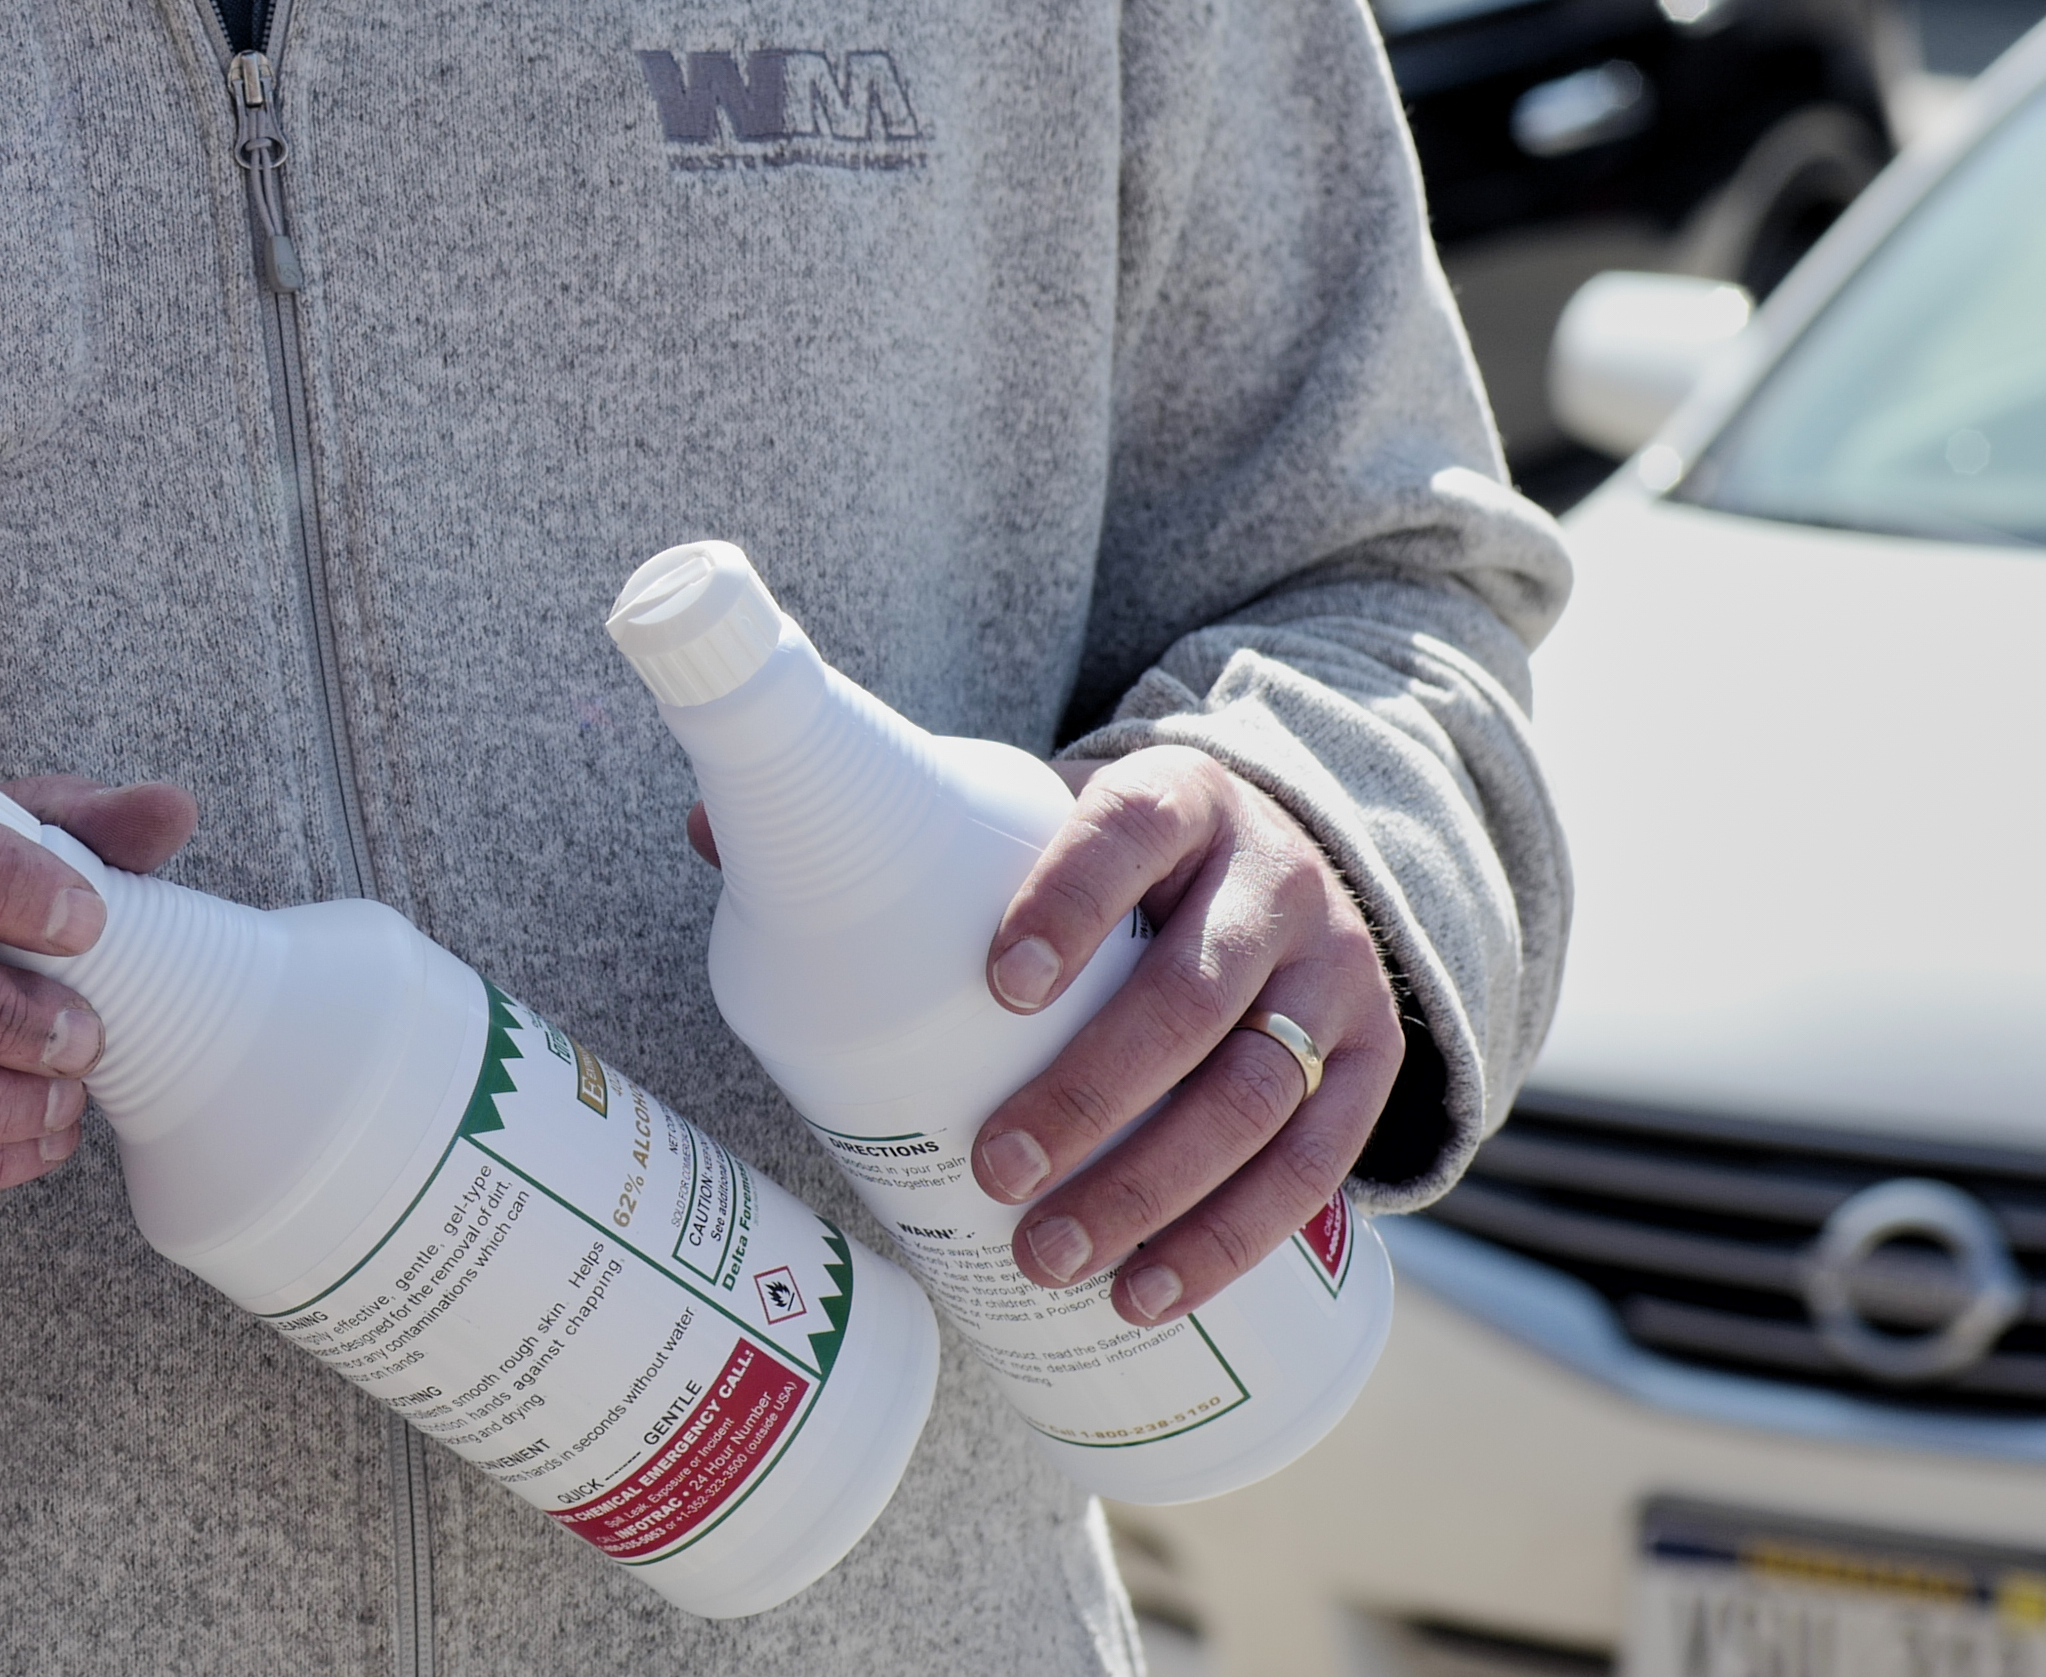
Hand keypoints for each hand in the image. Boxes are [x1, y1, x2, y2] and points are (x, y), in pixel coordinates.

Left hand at [970, 749, 1402, 1324]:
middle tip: (996, 1170)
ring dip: (1154, 1191)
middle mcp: (1276, 880)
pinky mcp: (1374, 1063)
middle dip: (1093, 1094)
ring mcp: (1338, 975)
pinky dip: (1231, 1240)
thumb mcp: (1049, 807)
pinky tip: (1150, 1293)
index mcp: (1181, 799)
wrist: (1287, 854)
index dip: (1069, 905)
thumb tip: (719, 835)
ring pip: (1259, 1095)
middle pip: (1193, 995)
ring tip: (1055, 1256)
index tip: (999, 987)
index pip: (1130, 834)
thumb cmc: (1123, 853)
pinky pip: (1316, 1165)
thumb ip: (923, 829)